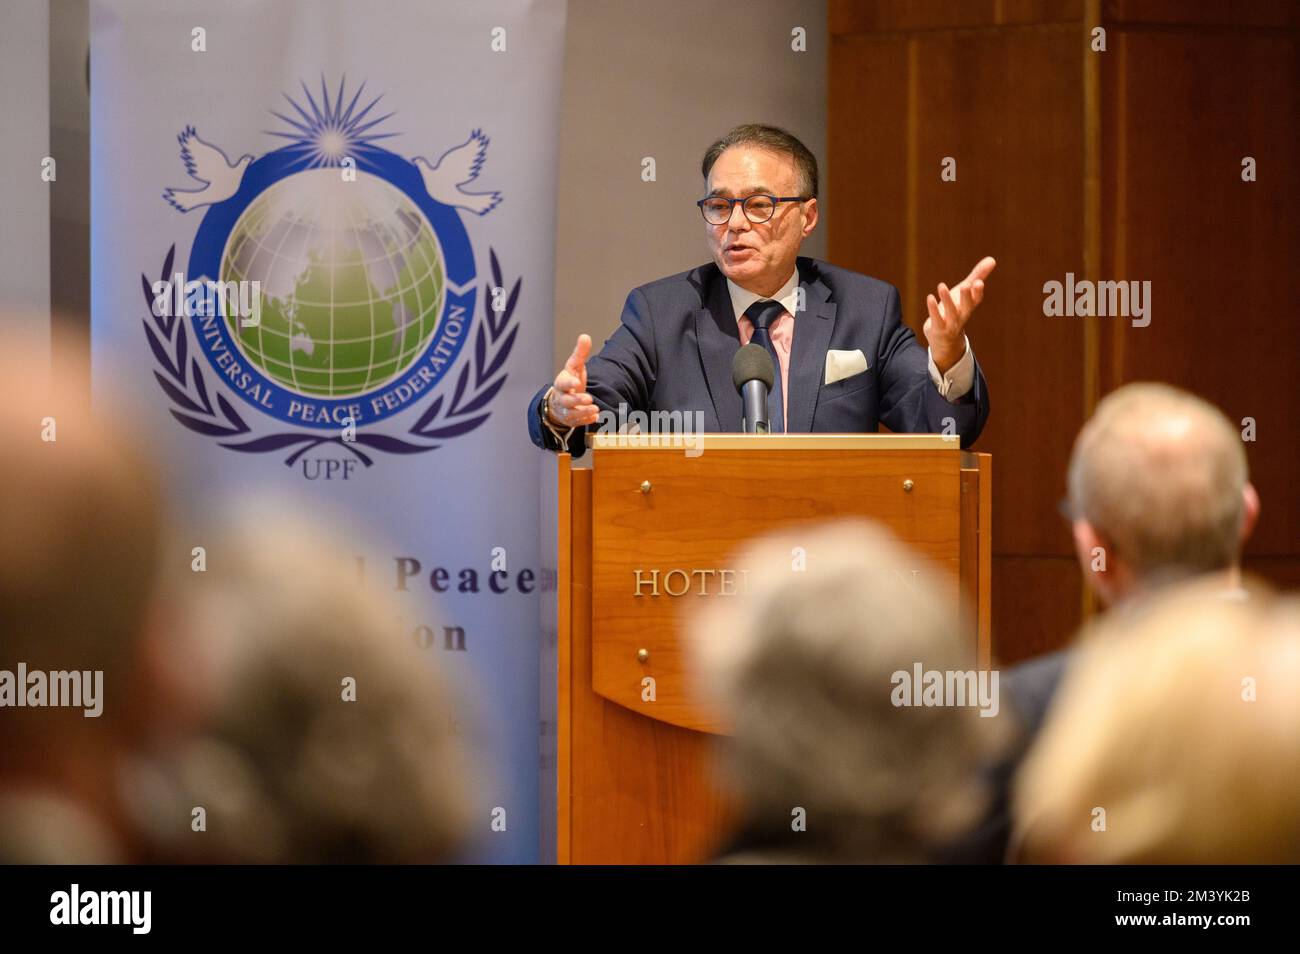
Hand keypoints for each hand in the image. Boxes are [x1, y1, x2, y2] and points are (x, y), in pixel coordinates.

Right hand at [547, 334, 599, 427]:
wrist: (560, 400)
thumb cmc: (570, 381)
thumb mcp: (574, 366)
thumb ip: (580, 353)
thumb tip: (585, 337)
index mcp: (562, 383)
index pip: (562, 383)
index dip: (568, 383)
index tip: (576, 382)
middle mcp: (562, 397)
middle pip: (566, 400)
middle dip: (577, 400)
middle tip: (589, 399)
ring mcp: (566, 410)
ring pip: (571, 413)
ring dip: (583, 412)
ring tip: (595, 409)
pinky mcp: (572, 419)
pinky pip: (578, 422)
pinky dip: (586, 420)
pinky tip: (595, 417)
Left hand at [924, 256, 995, 373]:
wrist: (945, 338)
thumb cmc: (956, 309)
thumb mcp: (965, 291)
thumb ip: (978, 276)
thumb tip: (992, 259)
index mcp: (969, 305)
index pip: (976, 299)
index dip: (977, 292)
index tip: (979, 282)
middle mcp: (962, 315)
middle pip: (966, 307)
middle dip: (966, 297)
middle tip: (966, 285)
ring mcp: (950, 323)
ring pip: (950, 312)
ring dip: (946, 299)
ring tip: (941, 285)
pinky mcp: (938, 327)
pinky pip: (936, 318)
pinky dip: (933, 309)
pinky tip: (930, 297)